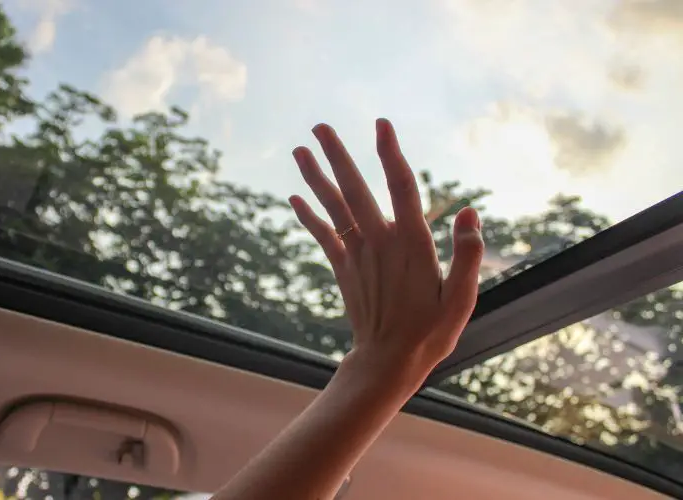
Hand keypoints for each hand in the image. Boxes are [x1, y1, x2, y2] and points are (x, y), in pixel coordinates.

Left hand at [289, 119, 483, 392]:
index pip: (401, 187)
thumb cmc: (430, 331)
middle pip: (355, 189)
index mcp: (412, 243)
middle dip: (337, 156)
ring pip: (333, 208)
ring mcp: (357, 255)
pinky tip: (294, 198)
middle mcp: (380, 242)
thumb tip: (469, 210)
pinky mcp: (343, 269)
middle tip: (319, 126)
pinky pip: (324, 236)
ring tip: (299, 149)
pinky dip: (309, 216)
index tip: (381, 124)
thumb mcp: (461, 298)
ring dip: (315, 177)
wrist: (388, 363)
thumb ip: (467, 253)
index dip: (390, 154)